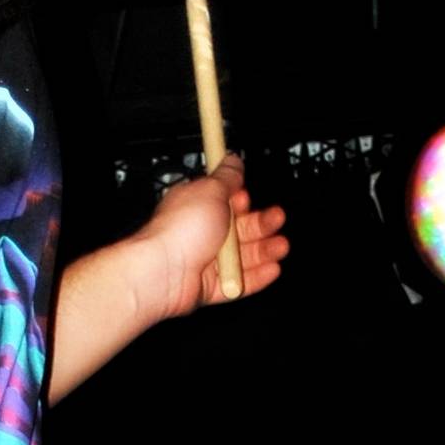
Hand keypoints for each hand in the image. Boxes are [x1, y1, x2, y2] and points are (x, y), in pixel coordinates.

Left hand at [139, 154, 287, 321]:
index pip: (226, 201)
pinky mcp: (209, 286)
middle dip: (261, 224)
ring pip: (242, 256)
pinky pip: (238, 283)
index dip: (243, 199)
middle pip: (239, 229)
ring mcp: (206, 261)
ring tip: (280, 246)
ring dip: (264, 250)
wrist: (163, 271)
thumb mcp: (211, 190)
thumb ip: (227, 177)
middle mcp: (201, 233)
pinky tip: (271, 269)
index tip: (252, 198)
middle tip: (276, 220)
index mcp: (197, 207)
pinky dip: (256, 277)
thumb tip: (233, 159)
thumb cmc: (180, 231)